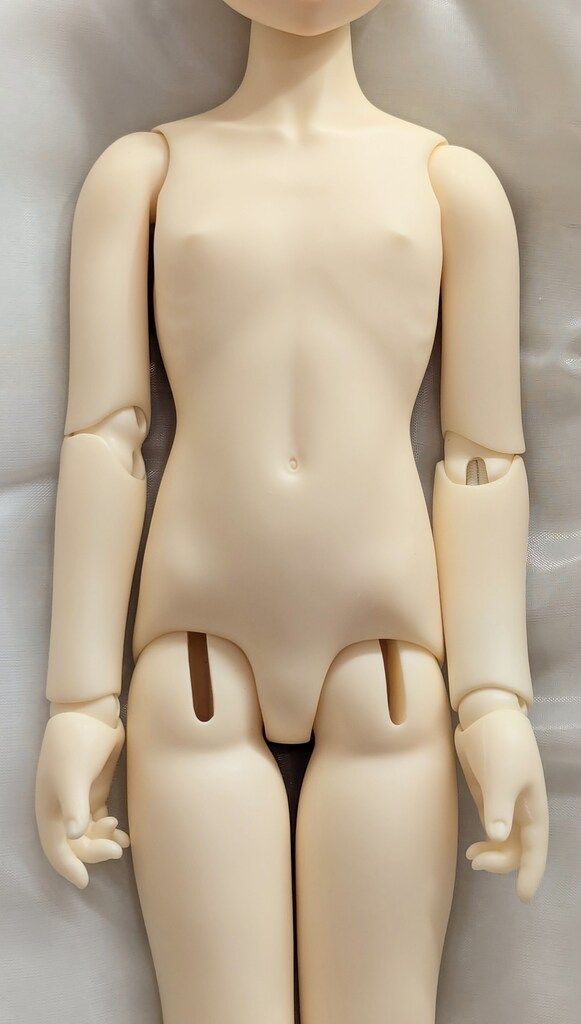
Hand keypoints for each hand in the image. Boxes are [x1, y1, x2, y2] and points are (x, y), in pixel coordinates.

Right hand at [35, 711, 128, 888]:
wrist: (91, 714)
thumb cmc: (76, 743)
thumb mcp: (72, 775)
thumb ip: (75, 806)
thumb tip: (76, 836)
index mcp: (49, 808)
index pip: (55, 847)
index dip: (67, 867)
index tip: (85, 882)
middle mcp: (62, 808)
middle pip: (75, 845)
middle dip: (93, 853)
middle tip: (116, 851)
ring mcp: (80, 800)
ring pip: (90, 836)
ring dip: (104, 843)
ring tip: (122, 841)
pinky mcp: (96, 790)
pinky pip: (101, 822)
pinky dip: (111, 831)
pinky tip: (124, 833)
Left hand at [455, 708, 548, 901]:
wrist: (486, 716)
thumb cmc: (501, 745)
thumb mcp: (502, 777)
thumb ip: (498, 808)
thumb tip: (496, 837)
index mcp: (533, 808)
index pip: (535, 848)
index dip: (531, 873)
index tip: (523, 897)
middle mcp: (522, 811)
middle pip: (519, 849)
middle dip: (502, 863)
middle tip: (478, 863)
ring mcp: (505, 804)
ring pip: (505, 843)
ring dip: (492, 855)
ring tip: (472, 858)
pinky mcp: (488, 797)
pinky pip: (492, 830)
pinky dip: (485, 843)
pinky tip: (472, 849)